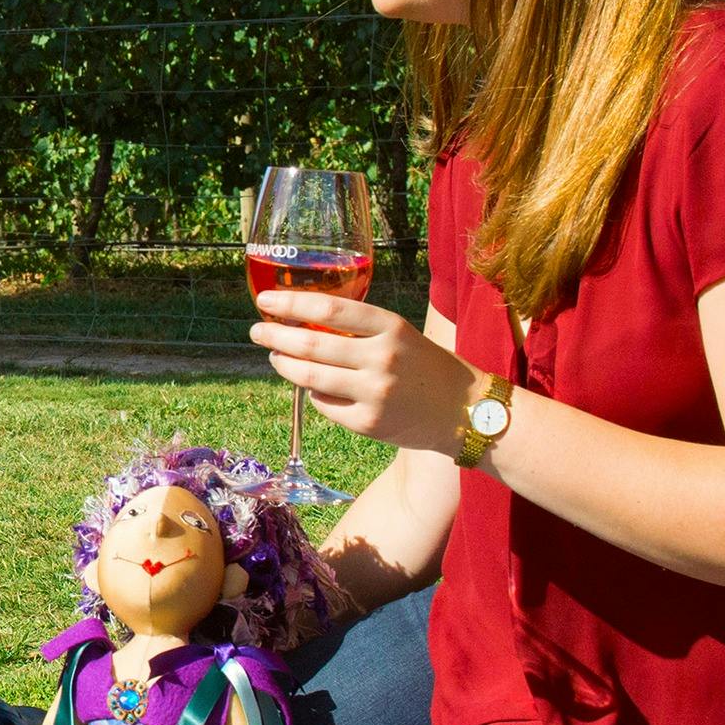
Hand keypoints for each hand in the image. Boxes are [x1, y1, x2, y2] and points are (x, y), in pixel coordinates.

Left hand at [250, 287, 477, 454]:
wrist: (466, 410)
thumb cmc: (428, 367)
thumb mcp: (401, 335)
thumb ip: (360, 330)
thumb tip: (304, 324)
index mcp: (390, 327)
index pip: (329, 310)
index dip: (291, 304)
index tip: (266, 300)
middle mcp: (381, 358)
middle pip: (311, 345)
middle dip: (275, 336)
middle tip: (258, 331)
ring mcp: (374, 393)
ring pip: (310, 377)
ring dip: (284, 365)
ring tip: (275, 356)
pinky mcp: (369, 424)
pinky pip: (325, 404)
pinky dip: (313, 392)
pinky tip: (312, 385)